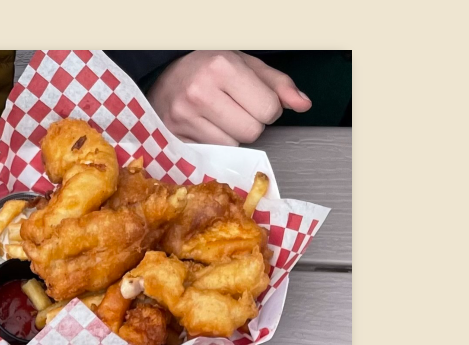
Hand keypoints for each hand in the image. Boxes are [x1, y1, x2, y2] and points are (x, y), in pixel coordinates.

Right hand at [149, 51, 310, 145]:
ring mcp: (184, 117)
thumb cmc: (210, 69)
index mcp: (222, 67)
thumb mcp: (247, 66)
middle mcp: (200, 92)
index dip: (268, 108)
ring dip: (232, 136)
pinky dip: (215, 145)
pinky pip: (212, 154)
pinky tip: (206, 128)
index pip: (269, 109)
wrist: (164, 77)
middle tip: (236, 109)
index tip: (253, 99)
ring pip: (233, 146)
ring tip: (219, 117)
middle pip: (253, 132)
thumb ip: (278, 85)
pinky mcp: (174, 137)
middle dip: (251, 123)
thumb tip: (304, 105)